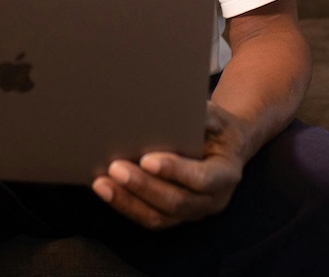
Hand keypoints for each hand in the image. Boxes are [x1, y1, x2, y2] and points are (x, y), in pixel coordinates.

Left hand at [91, 101, 247, 229]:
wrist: (224, 147)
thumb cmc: (216, 128)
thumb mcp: (216, 116)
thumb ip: (202, 115)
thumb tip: (174, 110)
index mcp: (226, 174)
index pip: (202, 178)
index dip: (174, 171)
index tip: (146, 159)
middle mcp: (212, 200)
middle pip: (176, 202)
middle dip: (143, 186)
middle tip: (115, 169)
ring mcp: (192, 213)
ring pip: (158, 216)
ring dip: (127, 201)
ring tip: (102, 184)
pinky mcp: (174, 217)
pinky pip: (148, 217)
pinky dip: (125, 205)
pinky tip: (105, 191)